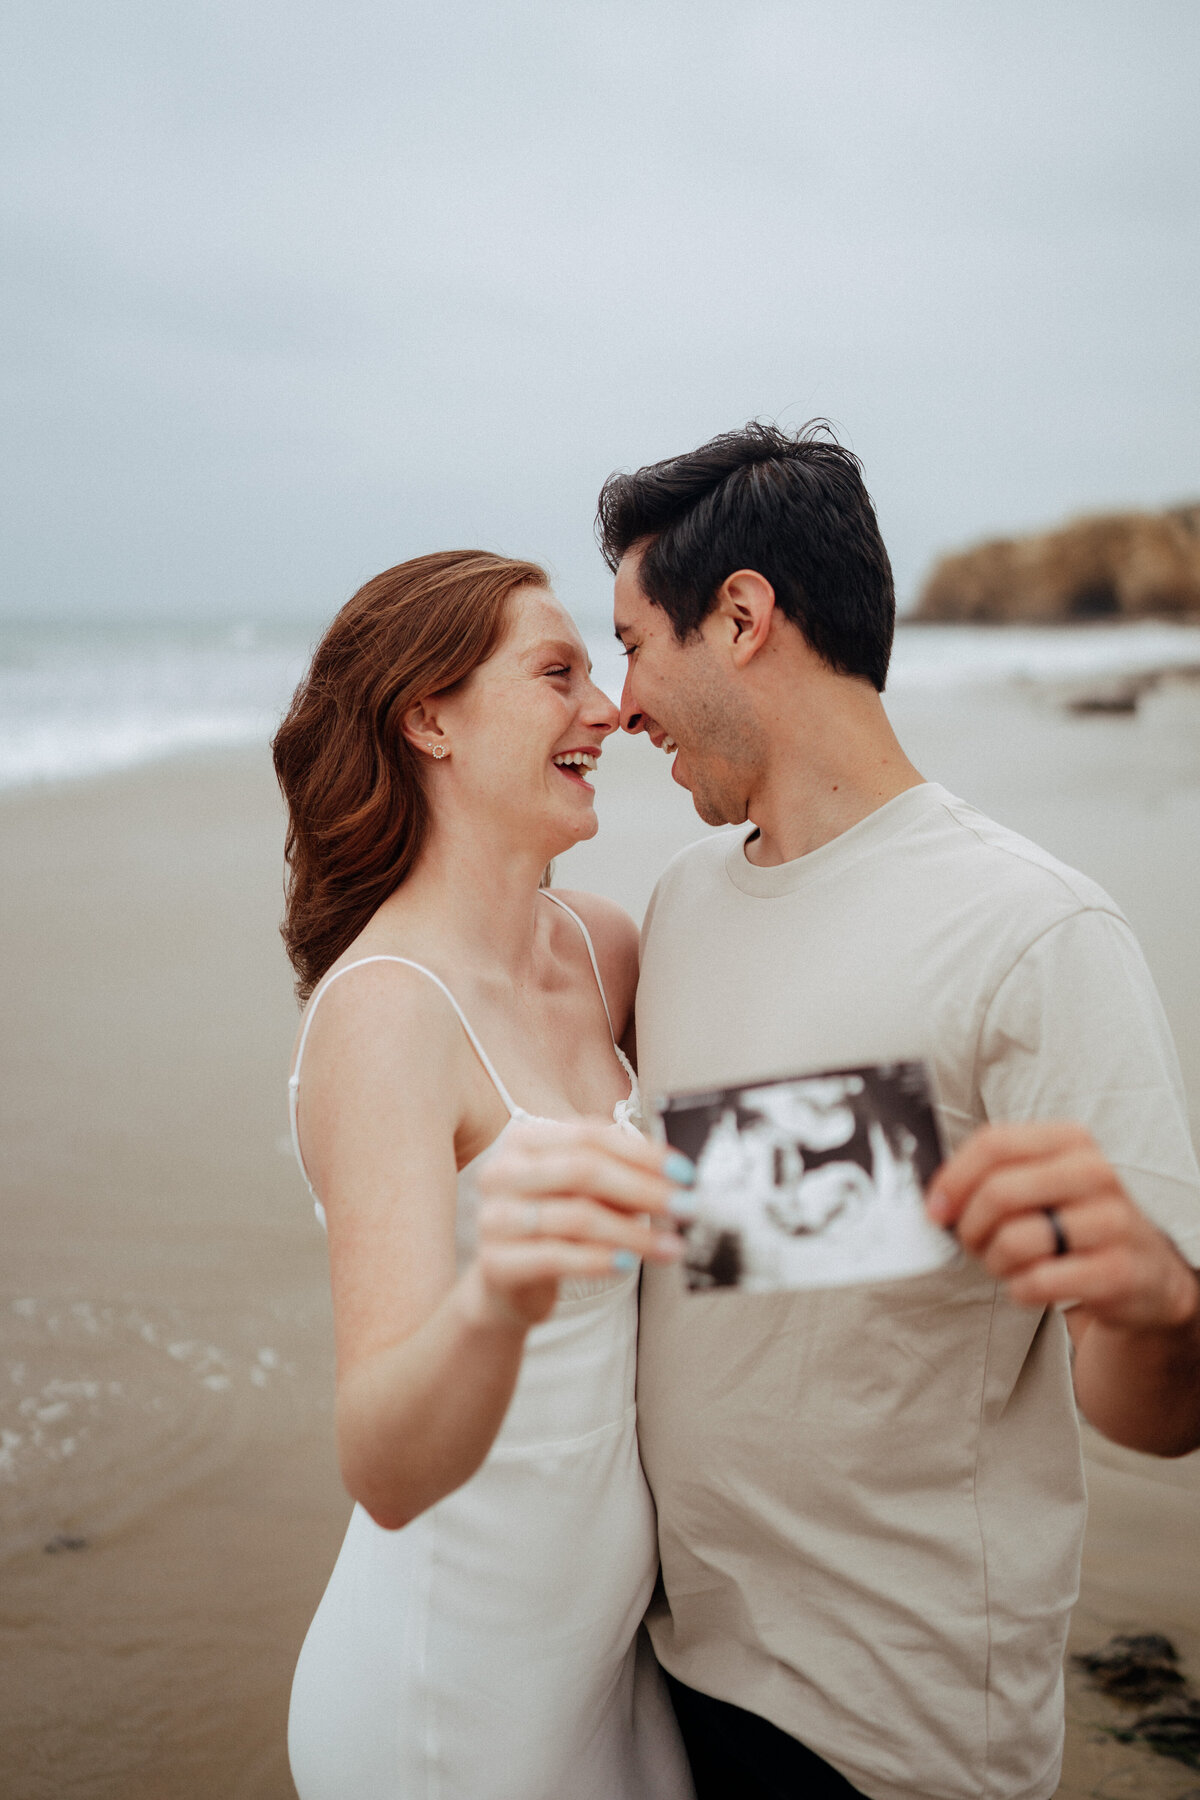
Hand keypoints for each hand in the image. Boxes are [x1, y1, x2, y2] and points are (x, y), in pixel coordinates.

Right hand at [466, 1119, 690, 1328]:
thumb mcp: (582, 1196)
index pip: (589, 1136)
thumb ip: (618, 1179)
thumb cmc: (552, 1230)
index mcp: (524, 1142)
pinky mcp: (495, 1262)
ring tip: (671, 1247)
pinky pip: (556, 1257)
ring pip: (575, 1216)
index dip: (641, 1153)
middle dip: (643, 1189)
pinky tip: (628, 1264)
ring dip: (633, 1233)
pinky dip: (598, 1260)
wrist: (506, 1287)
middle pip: (582, 1170)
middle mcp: (501, 1172)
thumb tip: (675, 1181)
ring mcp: (494, 1216)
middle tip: (685, 1207)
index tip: (683, 1172)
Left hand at [927, 1121, 1198, 1331]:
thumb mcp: (1043, 1184)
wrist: (1147, 1275)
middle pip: (998, 1192)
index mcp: (1069, 1141)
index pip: (994, 1143)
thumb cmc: (1076, 1223)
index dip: (953, 1178)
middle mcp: (1094, 1173)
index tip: (935, 1209)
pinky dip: (1020, 1289)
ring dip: (995, 1261)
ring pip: (1014, 1240)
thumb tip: (935, 1197)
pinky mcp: (1116, 1271)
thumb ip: (993, 1177)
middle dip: (969, 1226)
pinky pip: (1037, 1281)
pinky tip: (1031, 1284)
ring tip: (1007, 1264)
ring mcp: (1110, 1222)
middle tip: (972, 1243)